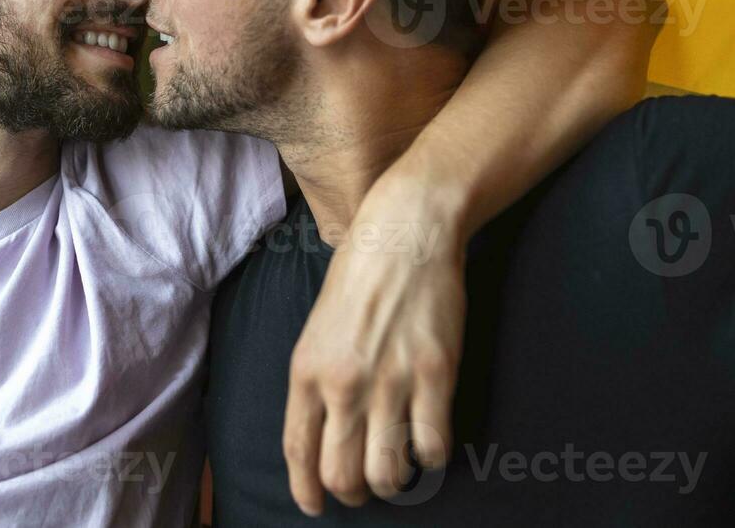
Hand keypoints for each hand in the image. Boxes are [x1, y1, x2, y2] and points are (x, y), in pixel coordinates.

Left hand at [282, 175, 465, 514]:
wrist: (404, 233)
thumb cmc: (359, 276)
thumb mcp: (317, 329)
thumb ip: (316, 381)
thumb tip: (323, 435)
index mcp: (306, 369)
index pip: (299, 452)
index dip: (307, 490)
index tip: (315, 505)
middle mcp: (343, 382)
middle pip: (341, 474)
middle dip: (352, 492)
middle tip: (364, 486)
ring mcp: (390, 381)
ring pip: (387, 473)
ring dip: (392, 482)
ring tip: (398, 469)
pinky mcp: (435, 375)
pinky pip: (433, 446)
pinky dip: (431, 457)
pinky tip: (428, 443)